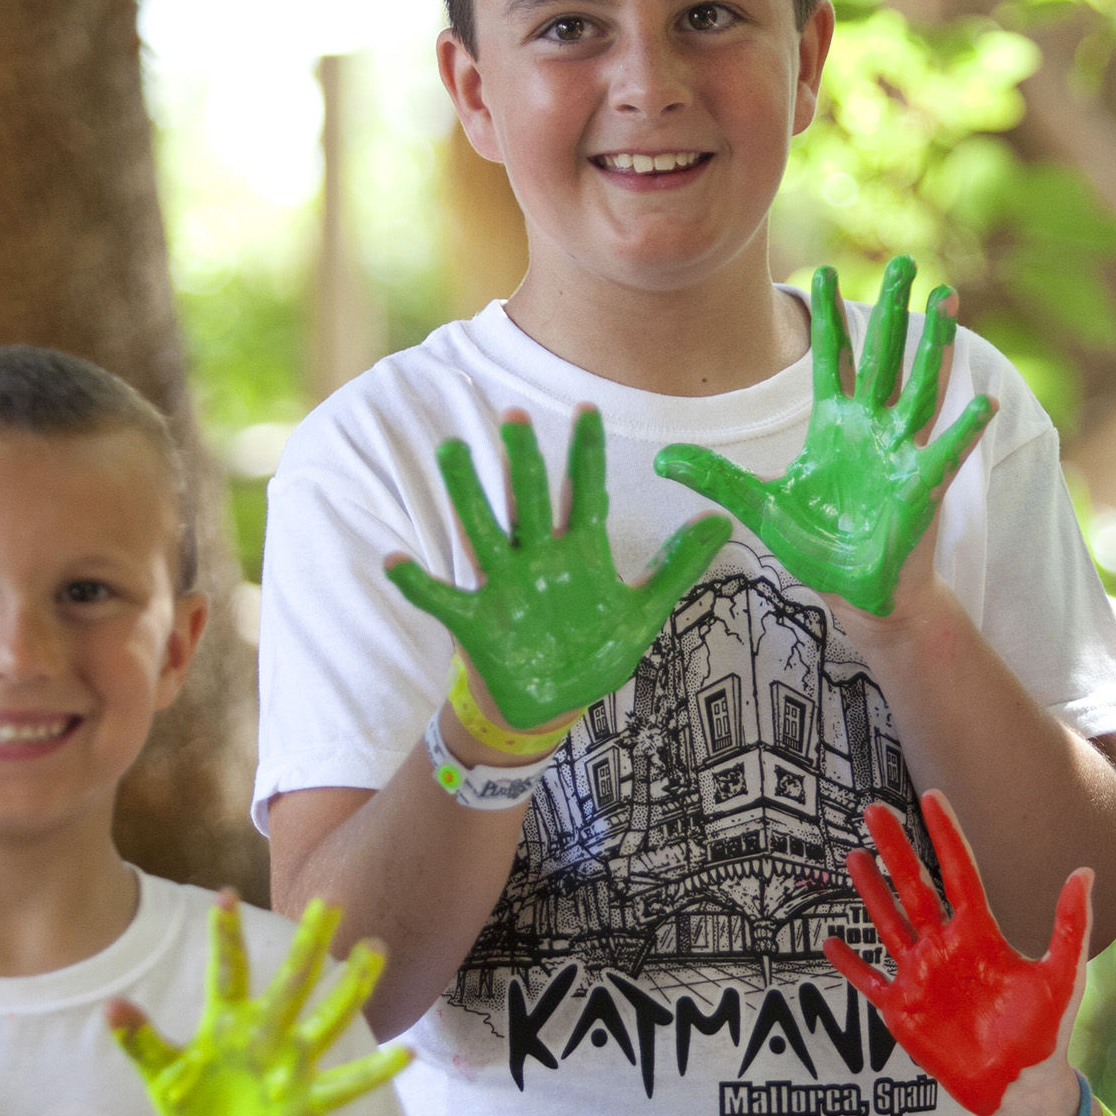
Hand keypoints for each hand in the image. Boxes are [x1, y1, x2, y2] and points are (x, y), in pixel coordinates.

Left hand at [110, 894, 411, 1115]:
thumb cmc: (199, 1105)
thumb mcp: (162, 1076)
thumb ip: (140, 1042)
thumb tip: (109, 1006)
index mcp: (228, 1022)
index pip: (228, 971)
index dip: (227, 936)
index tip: (225, 893)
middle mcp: (267, 1033)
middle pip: (291, 982)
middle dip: (309, 943)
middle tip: (330, 901)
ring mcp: (293, 1063)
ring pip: (328, 1018)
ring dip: (352, 986)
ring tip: (374, 949)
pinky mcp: (310, 1099)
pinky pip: (347, 1083)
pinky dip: (376, 1072)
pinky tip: (405, 1055)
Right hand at [386, 406, 729, 731]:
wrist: (552, 704)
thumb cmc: (593, 652)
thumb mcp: (643, 612)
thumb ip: (678, 567)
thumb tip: (720, 520)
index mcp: (580, 552)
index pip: (585, 493)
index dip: (586, 454)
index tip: (588, 410)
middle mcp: (539, 558)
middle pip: (531, 500)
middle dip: (525, 461)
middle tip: (517, 416)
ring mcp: (505, 586)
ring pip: (484, 530)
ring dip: (468, 494)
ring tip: (452, 451)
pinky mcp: (476, 621)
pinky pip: (441, 598)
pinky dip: (416, 583)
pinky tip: (394, 561)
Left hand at [655, 256, 994, 617]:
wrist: (855, 591)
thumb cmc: (816, 547)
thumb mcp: (758, 506)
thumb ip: (715, 477)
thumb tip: (660, 459)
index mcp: (834, 425)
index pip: (831, 358)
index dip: (828, 317)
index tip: (823, 271)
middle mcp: (871, 427)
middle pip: (882, 356)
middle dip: (890, 309)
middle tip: (902, 261)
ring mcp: (900, 452)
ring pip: (919, 386)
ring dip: (935, 345)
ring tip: (947, 298)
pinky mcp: (921, 486)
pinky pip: (946, 453)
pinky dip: (965, 429)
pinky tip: (982, 403)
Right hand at [821, 791, 1089, 1115]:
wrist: (1023, 1086)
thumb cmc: (1046, 1031)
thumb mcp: (1061, 974)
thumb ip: (1069, 925)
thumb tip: (1085, 871)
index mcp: (980, 934)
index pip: (958, 873)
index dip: (946, 836)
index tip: (932, 797)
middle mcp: (946, 947)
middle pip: (914, 888)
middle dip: (896, 849)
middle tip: (874, 810)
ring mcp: (921, 976)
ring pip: (888, 923)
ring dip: (871, 892)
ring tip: (855, 856)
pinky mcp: (904, 1009)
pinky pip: (869, 982)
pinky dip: (850, 964)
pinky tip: (831, 942)